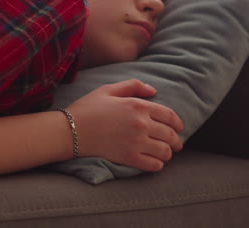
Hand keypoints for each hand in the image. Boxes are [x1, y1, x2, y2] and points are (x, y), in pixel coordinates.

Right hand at [67, 79, 182, 171]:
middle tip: (177, 144)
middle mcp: (141, 124)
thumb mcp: (110, 89)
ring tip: (166, 153)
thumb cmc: (89, 107)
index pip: (169, 116)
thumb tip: (153, 91)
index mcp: (138, 105)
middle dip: (177, 140)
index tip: (179, 128)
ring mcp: (136, 142)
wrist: (71, 129)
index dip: (178, 123)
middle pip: (170, 135)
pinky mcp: (128, 158)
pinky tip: (155, 162)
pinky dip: (158, 164)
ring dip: (168, 153)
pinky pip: (153, 165)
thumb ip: (134, 86)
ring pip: (165, 151)